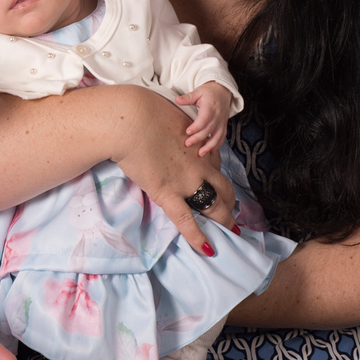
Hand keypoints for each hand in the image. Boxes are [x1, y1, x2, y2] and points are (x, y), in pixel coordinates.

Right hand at [113, 90, 237, 255]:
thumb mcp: (167, 113)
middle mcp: (200, 164)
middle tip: (230, 209)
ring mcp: (187, 181)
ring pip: (215, 204)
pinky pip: (186, 220)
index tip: (212, 177)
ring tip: (230, 230)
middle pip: (223, 186)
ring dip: (224, 219)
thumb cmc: (142, 109)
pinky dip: (197, 237)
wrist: (129, 119)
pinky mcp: (167, 193)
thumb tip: (167, 127)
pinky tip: (207, 250)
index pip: (214, 162)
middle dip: (229, 200)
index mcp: (199, 143)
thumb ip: (174, 125)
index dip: (215, 172)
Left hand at [176, 82, 232, 155]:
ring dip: (209, 146)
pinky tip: (211, 152)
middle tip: (188, 144)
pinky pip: (222, 137)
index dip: (197, 126)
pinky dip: (218, 145)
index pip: (205, 118)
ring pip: (217, 136)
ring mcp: (222, 121)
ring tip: (200, 154)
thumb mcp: (198, 92)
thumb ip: (188, 97)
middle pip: (209, 129)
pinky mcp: (223, 125)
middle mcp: (218, 115)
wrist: (223, 91)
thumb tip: (177, 99)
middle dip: (199, 138)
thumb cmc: (208, 92)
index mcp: (210, 106)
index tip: (188, 132)